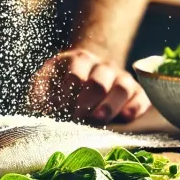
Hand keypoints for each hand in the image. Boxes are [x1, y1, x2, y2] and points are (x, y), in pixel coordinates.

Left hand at [30, 48, 150, 124]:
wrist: (89, 74)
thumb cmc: (62, 84)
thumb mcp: (46, 82)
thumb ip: (40, 93)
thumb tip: (39, 111)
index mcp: (79, 60)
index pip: (74, 77)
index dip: (66, 96)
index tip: (58, 113)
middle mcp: (102, 65)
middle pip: (98, 82)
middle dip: (86, 103)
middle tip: (77, 119)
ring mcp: (121, 77)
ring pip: (122, 87)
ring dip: (109, 106)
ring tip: (98, 120)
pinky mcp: (136, 91)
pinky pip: (141, 96)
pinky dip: (135, 106)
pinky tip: (127, 118)